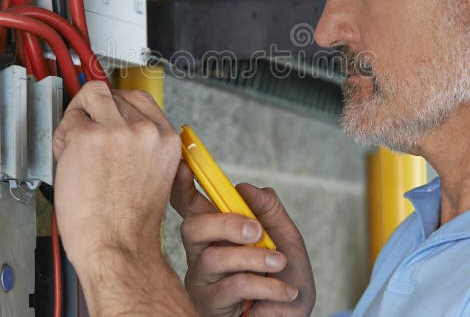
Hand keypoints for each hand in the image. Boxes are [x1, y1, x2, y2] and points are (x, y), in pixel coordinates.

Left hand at [52, 82, 181, 271]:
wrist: (116, 247)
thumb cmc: (129, 223)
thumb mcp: (153, 174)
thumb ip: (142, 145)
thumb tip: (118, 124)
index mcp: (166, 140)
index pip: (141, 99)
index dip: (120, 107)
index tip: (108, 112)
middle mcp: (145, 131)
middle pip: (116, 94)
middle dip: (99, 110)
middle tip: (89, 134)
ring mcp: (117, 131)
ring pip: (93, 96)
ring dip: (81, 115)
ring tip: (78, 144)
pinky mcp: (88, 137)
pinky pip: (69, 120)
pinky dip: (63, 137)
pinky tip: (69, 159)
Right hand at [171, 162, 315, 315]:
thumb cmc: (285, 281)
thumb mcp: (287, 240)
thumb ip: (270, 211)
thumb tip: (245, 187)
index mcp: (218, 232)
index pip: (191, 206)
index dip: (182, 186)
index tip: (185, 167)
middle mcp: (203, 253)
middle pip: (193, 227)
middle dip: (225, 223)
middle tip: (257, 232)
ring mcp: (203, 280)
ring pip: (214, 257)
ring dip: (254, 258)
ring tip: (279, 264)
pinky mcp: (209, 304)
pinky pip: (234, 286)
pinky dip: (267, 285)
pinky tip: (285, 292)